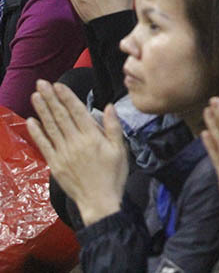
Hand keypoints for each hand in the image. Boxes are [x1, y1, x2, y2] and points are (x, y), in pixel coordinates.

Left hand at [26, 81, 127, 225]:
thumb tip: (109, 106)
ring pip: (50, 127)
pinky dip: (36, 132)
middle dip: (51, 98)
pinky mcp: (54, 164)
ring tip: (35, 95)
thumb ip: (113, 127)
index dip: (67, 97)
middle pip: (60, 117)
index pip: (77, 112)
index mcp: (92, 137)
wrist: (99, 201)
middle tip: (41, 83)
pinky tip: (31, 121)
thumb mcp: (120, 149)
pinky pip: (43, 145)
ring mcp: (62, 153)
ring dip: (42, 110)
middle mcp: (75, 142)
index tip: (58, 84)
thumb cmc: (113, 175)